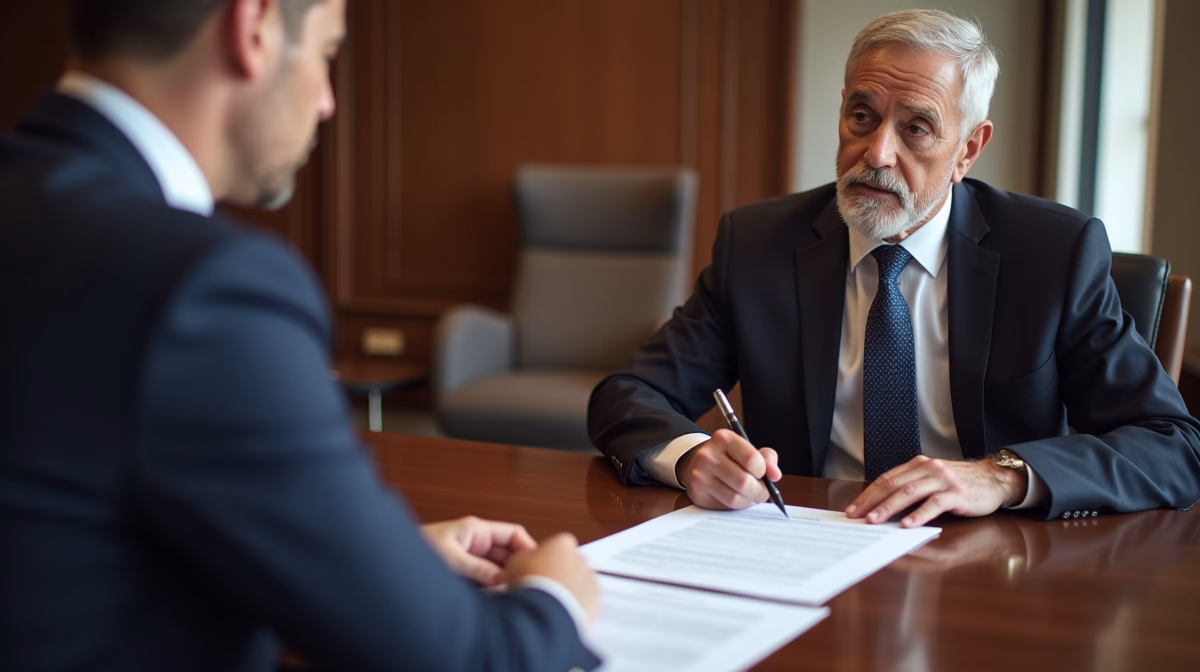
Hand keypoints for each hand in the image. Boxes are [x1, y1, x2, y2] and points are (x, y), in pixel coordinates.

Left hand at [421, 516, 536, 586]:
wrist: (390, 559)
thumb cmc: (415, 548)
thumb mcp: (451, 558)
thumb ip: (478, 568)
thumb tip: (503, 579)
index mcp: (476, 529)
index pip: (513, 534)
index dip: (528, 548)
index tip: (537, 566)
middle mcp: (476, 542)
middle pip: (508, 554)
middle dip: (516, 569)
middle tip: (522, 586)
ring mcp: (471, 557)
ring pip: (498, 569)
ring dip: (502, 581)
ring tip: (505, 594)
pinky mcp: (464, 571)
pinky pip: (486, 579)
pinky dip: (491, 588)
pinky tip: (491, 597)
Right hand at [506, 533, 599, 621]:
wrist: (545, 610)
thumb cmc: (531, 584)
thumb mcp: (516, 562)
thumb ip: (526, 556)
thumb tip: (527, 561)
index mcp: (561, 543)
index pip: (558, 544)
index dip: (547, 556)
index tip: (537, 568)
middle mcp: (579, 557)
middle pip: (571, 562)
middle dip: (561, 572)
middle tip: (544, 587)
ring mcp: (589, 578)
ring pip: (580, 581)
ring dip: (570, 589)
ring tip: (551, 603)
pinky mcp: (596, 599)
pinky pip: (587, 600)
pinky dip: (577, 604)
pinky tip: (562, 611)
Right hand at [675, 429, 781, 509]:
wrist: (698, 462)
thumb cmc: (729, 457)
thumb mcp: (748, 450)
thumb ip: (767, 459)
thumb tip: (775, 475)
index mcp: (723, 438)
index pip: (751, 459)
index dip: (763, 471)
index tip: (763, 474)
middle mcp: (707, 455)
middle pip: (744, 481)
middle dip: (759, 491)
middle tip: (762, 491)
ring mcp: (699, 475)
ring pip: (735, 497)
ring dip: (749, 500)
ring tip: (749, 495)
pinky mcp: (697, 494)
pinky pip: (725, 506)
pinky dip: (736, 505)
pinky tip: (736, 497)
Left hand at [846, 456, 1026, 527]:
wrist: (994, 479)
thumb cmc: (960, 484)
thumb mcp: (932, 481)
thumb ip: (911, 488)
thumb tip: (882, 507)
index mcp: (917, 466)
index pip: (886, 479)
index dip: (867, 494)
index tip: (852, 509)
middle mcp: (927, 469)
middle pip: (893, 485)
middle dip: (871, 502)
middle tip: (856, 517)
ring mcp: (942, 480)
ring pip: (910, 493)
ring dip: (889, 508)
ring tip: (875, 521)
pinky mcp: (957, 494)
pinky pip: (934, 504)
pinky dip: (919, 515)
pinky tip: (908, 525)